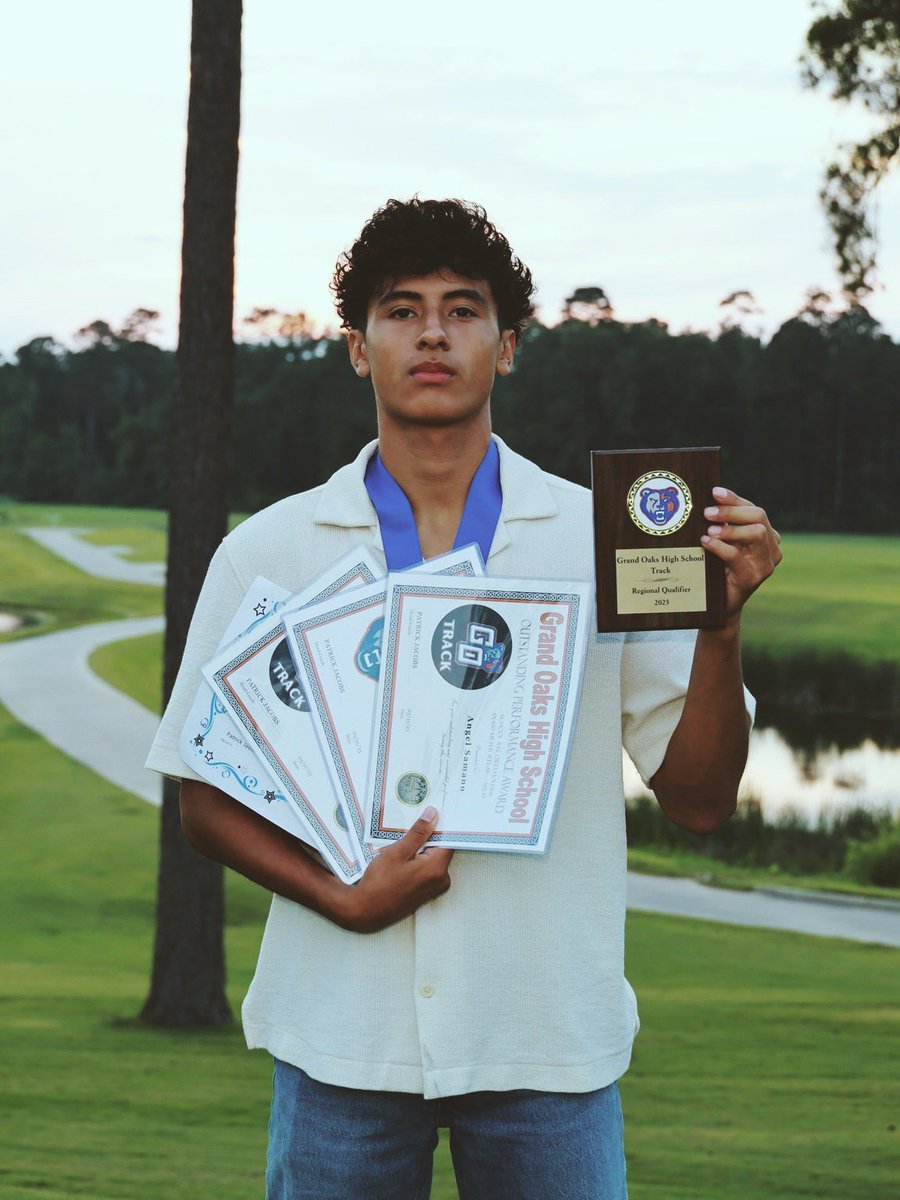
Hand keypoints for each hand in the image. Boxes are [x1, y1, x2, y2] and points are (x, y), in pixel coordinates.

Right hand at [335, 806, 452, 933]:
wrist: (366, 911)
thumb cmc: (379, 882)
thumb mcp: (396, 852)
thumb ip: (418, 833)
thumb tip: (434, 814)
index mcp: (437, 869)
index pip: (447, 839)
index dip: (439, 825)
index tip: (430, 812)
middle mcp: (441, 880)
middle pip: (440, 849)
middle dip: (427, 837)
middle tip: (410, 825)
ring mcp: (435, 888)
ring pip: (432, 858)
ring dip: (420, 849)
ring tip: (401, 842)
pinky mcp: (427, 892)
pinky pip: (427, 869)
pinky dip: (417, 860)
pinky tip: (401, 857)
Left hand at [701, 486, 781, 618]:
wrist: (717, 605)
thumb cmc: (717, 569)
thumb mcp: (722, 542)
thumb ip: (722, 524)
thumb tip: (707, 500)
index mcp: (766, 535)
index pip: (753, 509)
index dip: (734, 499)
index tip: (714, 492)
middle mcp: (772, 547)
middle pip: (758, 516)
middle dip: (731, 511)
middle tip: (707, 512)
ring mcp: (766, 564)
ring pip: (756, 533)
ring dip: (729, 529)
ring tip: (709, 530)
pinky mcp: (754, 578)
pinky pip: (738, 556)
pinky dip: (720, 546)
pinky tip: (706, 542)